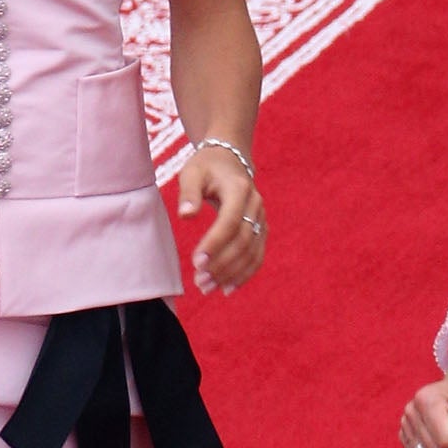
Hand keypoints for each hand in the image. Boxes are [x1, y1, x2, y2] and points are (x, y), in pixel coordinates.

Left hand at [178, 144, 265, 296]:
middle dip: (222, 264)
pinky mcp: (262, 229)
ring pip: (252, 252)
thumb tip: (185, 216)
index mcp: (239, 189)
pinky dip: (245, 273)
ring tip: (208, 288)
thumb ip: (188, 193)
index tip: (196, 262)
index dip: (215, 243)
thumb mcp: (191, 173)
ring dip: (232, 273)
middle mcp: (256, 205)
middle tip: (200, 282)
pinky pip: (257, 255)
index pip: (230, 221)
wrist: (230, 159)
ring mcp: (262, 218)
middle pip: (243, 241)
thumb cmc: (206, 166)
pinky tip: (228, 288)